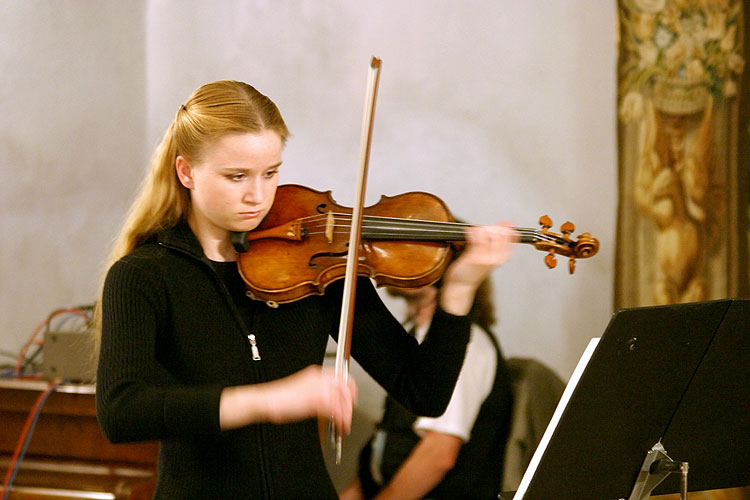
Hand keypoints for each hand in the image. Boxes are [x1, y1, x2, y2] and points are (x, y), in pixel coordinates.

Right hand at [220, 365, 357, 433]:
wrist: (267, 400)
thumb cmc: (280, 398)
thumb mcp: (302, 390)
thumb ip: (317, 393)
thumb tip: (329, 403)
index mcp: (316, 373)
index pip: (341, 377)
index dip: (350, 389)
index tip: (352, 399)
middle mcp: (319, 379)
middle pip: (345, 388)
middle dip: (350, 404)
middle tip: (349, 415)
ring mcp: (318, 389)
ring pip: (342, 400)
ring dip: (346, 414)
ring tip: (344, 424)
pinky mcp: (316, 401)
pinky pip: (335, 410)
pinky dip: (340, 420)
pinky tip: (339, 426)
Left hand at [439, 223, 516, 315]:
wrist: (461, 285)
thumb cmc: (474, 270)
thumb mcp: (491, 256)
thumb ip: (499, 241)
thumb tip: (508, 224)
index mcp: (503, 257)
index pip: (512, 235)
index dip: (504, 227)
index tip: (496, 227)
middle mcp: (497, 258)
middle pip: (500, 233)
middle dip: (491, 227)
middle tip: (482, 230)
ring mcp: (486, 259)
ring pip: (489, 234)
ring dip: (481, 229)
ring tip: (475, 231)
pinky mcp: (474, 259)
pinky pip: (476, 239)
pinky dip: (472, 232)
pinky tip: (469, 231)